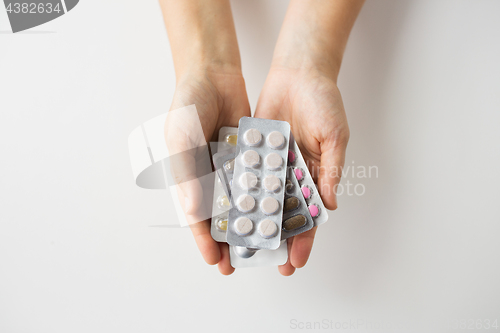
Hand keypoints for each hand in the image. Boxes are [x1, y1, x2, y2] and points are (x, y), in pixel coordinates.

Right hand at [166, 70, 250, 274]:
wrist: (213, 72)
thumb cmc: (187, 103)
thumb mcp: (181, 137)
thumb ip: (186, 172)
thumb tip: (191, 210)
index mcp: (188, 176)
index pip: (196, 216)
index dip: (205, 240)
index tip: (215, 262)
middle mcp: (209, 175)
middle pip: (221, 214)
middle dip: (230, 239)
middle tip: (241, 263)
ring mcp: (230, 166)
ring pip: (242, 201)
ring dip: (251, 221)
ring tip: (263, 242)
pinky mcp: (249, 155)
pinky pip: (257, 178)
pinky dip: (264, 193)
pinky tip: (276, 208)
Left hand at [255, 66, 348, 275]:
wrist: (299, 72)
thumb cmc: (324, 102)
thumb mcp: (334, 137)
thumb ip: (331, 170)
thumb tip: (331, 204)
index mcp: (313, 176)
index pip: (308, 215)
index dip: (303, 239)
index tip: (296, 262)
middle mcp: (290, 174)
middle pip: (281, 213)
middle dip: (275, 239)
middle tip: (263, 263)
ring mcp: (270, 164)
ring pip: (260, 198)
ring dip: (252, 221)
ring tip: (241, 244)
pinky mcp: (253, 149)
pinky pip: (244, 173)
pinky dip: (237, 190)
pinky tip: (227, 209)